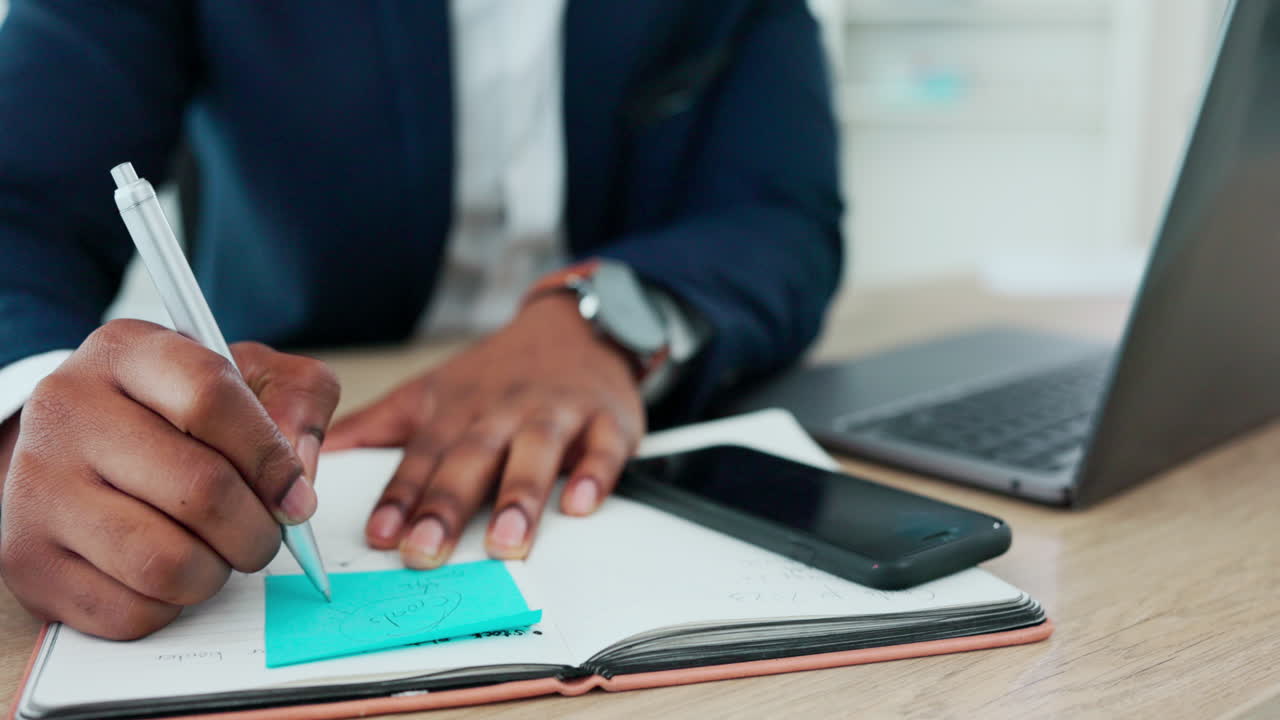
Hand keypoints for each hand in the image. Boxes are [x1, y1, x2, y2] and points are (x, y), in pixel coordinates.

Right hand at [0, 320, 339, 638]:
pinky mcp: (28, 561)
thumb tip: (298, 477)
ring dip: (216, 572)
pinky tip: (167, 572)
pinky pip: (130, 611)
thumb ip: (297, 403)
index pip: (210, 395)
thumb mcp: (251, 377)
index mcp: (126, 352)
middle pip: (199, 489)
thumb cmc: (181, 414)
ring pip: (165, 562)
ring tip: (217, 553)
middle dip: (257, 529)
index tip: (296, 495)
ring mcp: (37, 489)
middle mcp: (67, 411)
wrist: (81, 450)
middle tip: (265, 535)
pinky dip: (170, 606)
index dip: (271, 456)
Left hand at [325, 294, 644, 567]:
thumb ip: (374, 428)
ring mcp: (554, 414)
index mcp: (456, 413)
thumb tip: (310, 457)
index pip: (421, 458)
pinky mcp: (606, 420)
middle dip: (446, 506)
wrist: (577, 326)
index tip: (379, 535)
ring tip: (505, 542)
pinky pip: (602, 449)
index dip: (399, 496)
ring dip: (518, 497)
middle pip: (470, 460)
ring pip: (534, 454)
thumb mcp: (429, 392)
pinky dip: (593, 474)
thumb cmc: (497, 373)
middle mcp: (501, 413)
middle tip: (426, 551)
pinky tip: (580, 502)